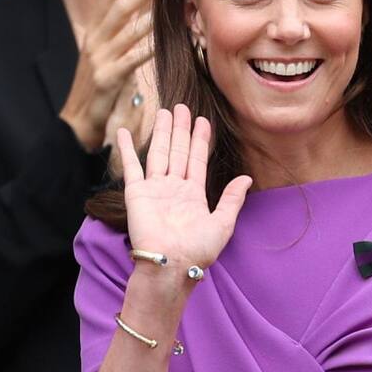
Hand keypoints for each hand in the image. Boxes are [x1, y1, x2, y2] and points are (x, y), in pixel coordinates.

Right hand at [60, 0, 156, 151]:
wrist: (77, 123)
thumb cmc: (97, 90)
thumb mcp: (105, 57)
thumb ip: (119, 37)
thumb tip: (140, 18)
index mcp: (93, 34)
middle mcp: (94, 42)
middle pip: (118, 8)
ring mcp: (100, 60)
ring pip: (126, 31)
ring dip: (148, 13)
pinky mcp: (107, 79)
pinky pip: (130, 60)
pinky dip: (147, 48)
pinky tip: (162, 40)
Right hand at [116, 105, 251, 309]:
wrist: (171, 265)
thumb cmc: (198, 250)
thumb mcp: (223, 224)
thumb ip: (232, 199)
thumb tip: (246, 178)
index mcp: (193, 195)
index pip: (196, 160)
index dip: (199, 140)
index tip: (202, 121)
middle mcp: (173, 189)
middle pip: (177, 151)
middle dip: (181, 129)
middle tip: (182, 106)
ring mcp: (154, 190)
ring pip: (158, 153)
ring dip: (161, 132)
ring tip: (164, 111)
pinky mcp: (136, 194)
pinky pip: (130, 167)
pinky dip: (126, 149)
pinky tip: (124, 132)